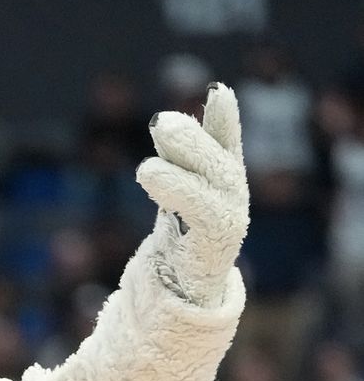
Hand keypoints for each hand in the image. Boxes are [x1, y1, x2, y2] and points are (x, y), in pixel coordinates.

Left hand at [135, 83, 248, 306]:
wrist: (185, 288)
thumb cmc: (182, 236)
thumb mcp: (177, 191)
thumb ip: (175, 159)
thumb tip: (165, 123)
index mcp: (223, 181)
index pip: (226, 145)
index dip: (224, 121)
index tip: (218, 92)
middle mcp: (232, 197)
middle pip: (218, 161)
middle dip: (192, 140)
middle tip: (160, 122)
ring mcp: (229, 219)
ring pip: (214, 182)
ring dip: (185, 162)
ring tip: (147, 160)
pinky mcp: (216, 242)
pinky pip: (202, 211)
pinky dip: (178, 189)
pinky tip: (151, 173)